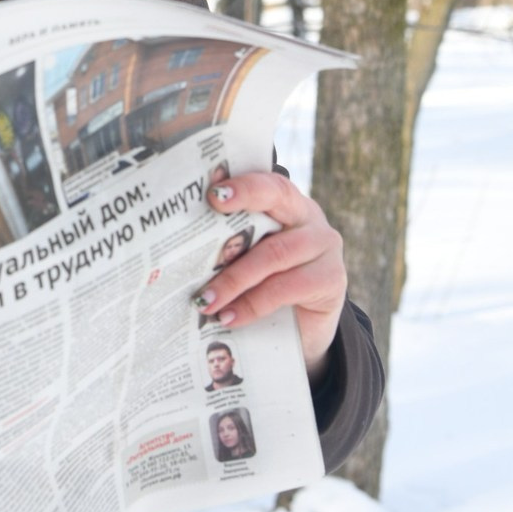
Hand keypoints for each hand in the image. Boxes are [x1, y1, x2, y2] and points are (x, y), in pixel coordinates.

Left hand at [194, 172, 346, 379]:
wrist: (304, 330)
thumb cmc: (265, 283)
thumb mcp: (248, 257)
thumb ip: (230, 242)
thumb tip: (180, 245)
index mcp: (285, 201)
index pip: (265, 182)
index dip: (242, 183)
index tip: (213, 190)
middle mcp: (307, 215)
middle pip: (276, 197)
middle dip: (241, 199)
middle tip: (210, 205)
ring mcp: (324, 246)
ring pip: (273, 253)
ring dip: (233, 278)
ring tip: (205, 299)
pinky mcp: (332, 280)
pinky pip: (286, 288)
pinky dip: (252, 304)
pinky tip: (229, 317)